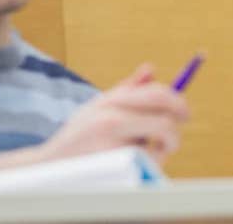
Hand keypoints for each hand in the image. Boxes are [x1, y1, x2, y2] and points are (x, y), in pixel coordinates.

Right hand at [38, 63, 188, 164]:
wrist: (48, 164)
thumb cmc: (78, 136)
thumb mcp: (98, 106)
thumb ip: (127, 89)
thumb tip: (151, 68)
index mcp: (112, 100)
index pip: (156, 93)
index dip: (177, 102)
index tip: (184, 113)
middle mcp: (112, 118)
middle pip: (164, 118)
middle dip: (176, 129)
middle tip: (175, 138)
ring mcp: (111, 143)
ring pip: (157, 145)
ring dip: (163, 150)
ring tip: (150, 153)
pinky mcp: (111, 165)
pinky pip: (146, 164)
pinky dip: (149, 164)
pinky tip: (137, 165)